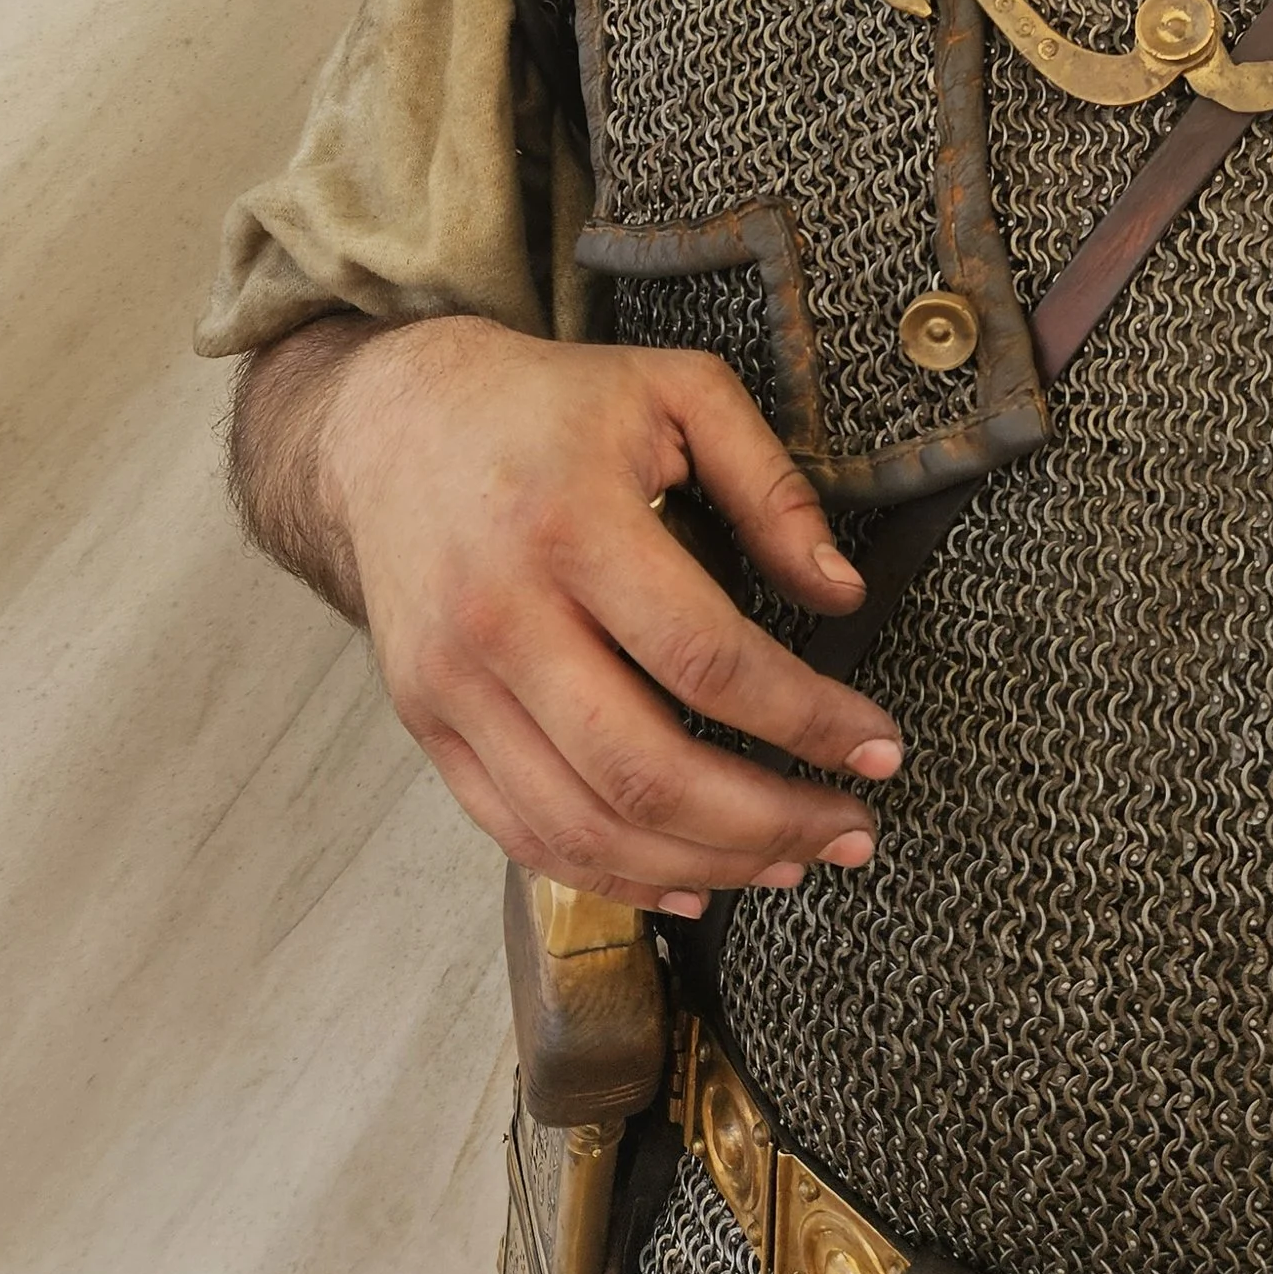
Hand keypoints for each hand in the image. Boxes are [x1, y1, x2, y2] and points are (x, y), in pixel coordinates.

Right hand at [305, 313, 900, 915]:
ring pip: (586, 826)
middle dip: (769, 820)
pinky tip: (693, 881)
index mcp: (570, 523)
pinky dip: (615, 878)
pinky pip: (523, 834)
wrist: (390, 425)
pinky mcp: (427, 723)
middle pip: (645, 770)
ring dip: (705, 865)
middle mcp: (499, 615)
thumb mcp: (678, 392)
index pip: (707, 659)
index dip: (808, 719)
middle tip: (854, 829)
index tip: (882, 746)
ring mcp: (452, 682)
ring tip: (793, 862)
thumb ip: (770, 486)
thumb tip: (843, 593)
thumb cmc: (550, 405)